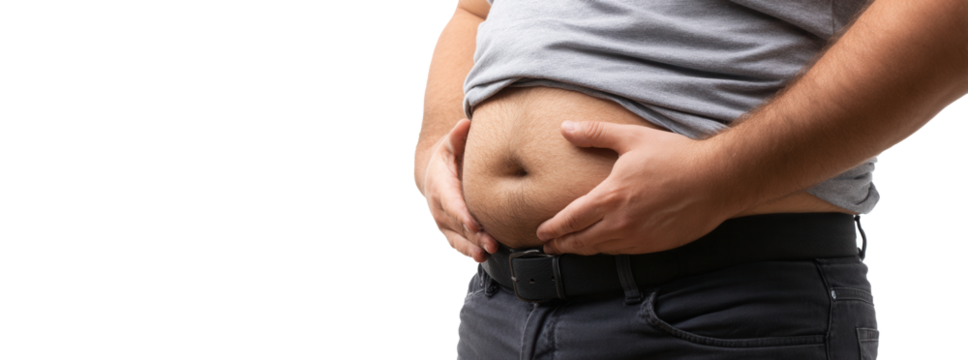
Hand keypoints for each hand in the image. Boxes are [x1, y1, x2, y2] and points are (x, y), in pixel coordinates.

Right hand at [424, 119, 498, 262]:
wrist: (433, 174)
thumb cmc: (449, 157)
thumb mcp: (451, 144)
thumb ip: (458, 137)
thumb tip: (465, 123)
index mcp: (440, 186)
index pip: (451, 202)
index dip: (462, 214)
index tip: (474, 222)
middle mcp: (439, 207)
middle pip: (457, 224)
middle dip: (473, 235)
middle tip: (491, 242)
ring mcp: (444, 221)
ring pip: (458, 238)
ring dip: (472, 247)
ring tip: (487, 253)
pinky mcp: (449, 231)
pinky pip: (458, 244)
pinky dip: (469, 252)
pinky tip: (482, 257)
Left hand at [536, 121, 739, 254]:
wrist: (718, 180)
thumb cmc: (677, 157)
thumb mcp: (632, 138)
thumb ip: (595, 134)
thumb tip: (566, 127)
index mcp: (610, 197)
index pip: (570, 219)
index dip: (552, 229)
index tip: (541, 233)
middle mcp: (621, 223)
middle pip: (581, 241)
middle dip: (562, 245)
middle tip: (550, 246)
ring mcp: (639, 238)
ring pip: (601, 250)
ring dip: (583, 250)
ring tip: (572, 248)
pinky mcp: (656, 245)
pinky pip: (623, 253)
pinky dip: (607, 250)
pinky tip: (604, 246)